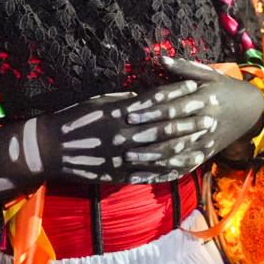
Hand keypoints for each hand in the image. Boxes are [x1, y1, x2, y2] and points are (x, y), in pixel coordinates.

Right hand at [37, 86, 212, 184]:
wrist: (52, 148)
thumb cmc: (77, 118)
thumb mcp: (102, 102)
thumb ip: (129, 101)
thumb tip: (152, 96)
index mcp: (122, 113)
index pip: (158, 101)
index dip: (180, 95)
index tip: (198, 88)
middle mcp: (127, 135)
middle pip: (167, 127)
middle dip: (191, 120)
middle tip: (211, 115)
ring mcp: (125, 157)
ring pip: (163, 153)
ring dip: (186, 147)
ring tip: (205, 142)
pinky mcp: (121, 174)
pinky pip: (150, 174)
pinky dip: (169, 171)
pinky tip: (185, 168)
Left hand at [136, 58, 263, 168]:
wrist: (250, 111)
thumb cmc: (224, 88)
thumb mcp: (209, 74)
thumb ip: (184, 68)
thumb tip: (161, 58)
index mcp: (204, 100)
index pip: (173, 107)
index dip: (151, 111)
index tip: (129, 114)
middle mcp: (205, 122)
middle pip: (173, 132)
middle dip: (146, 136)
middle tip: (122, 139)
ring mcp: (206, 142)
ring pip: (176, 153)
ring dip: (151, 158)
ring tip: (128, 158)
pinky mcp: (205, 155)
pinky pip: (182, 167)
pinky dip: (163, 173)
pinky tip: (144, 176)